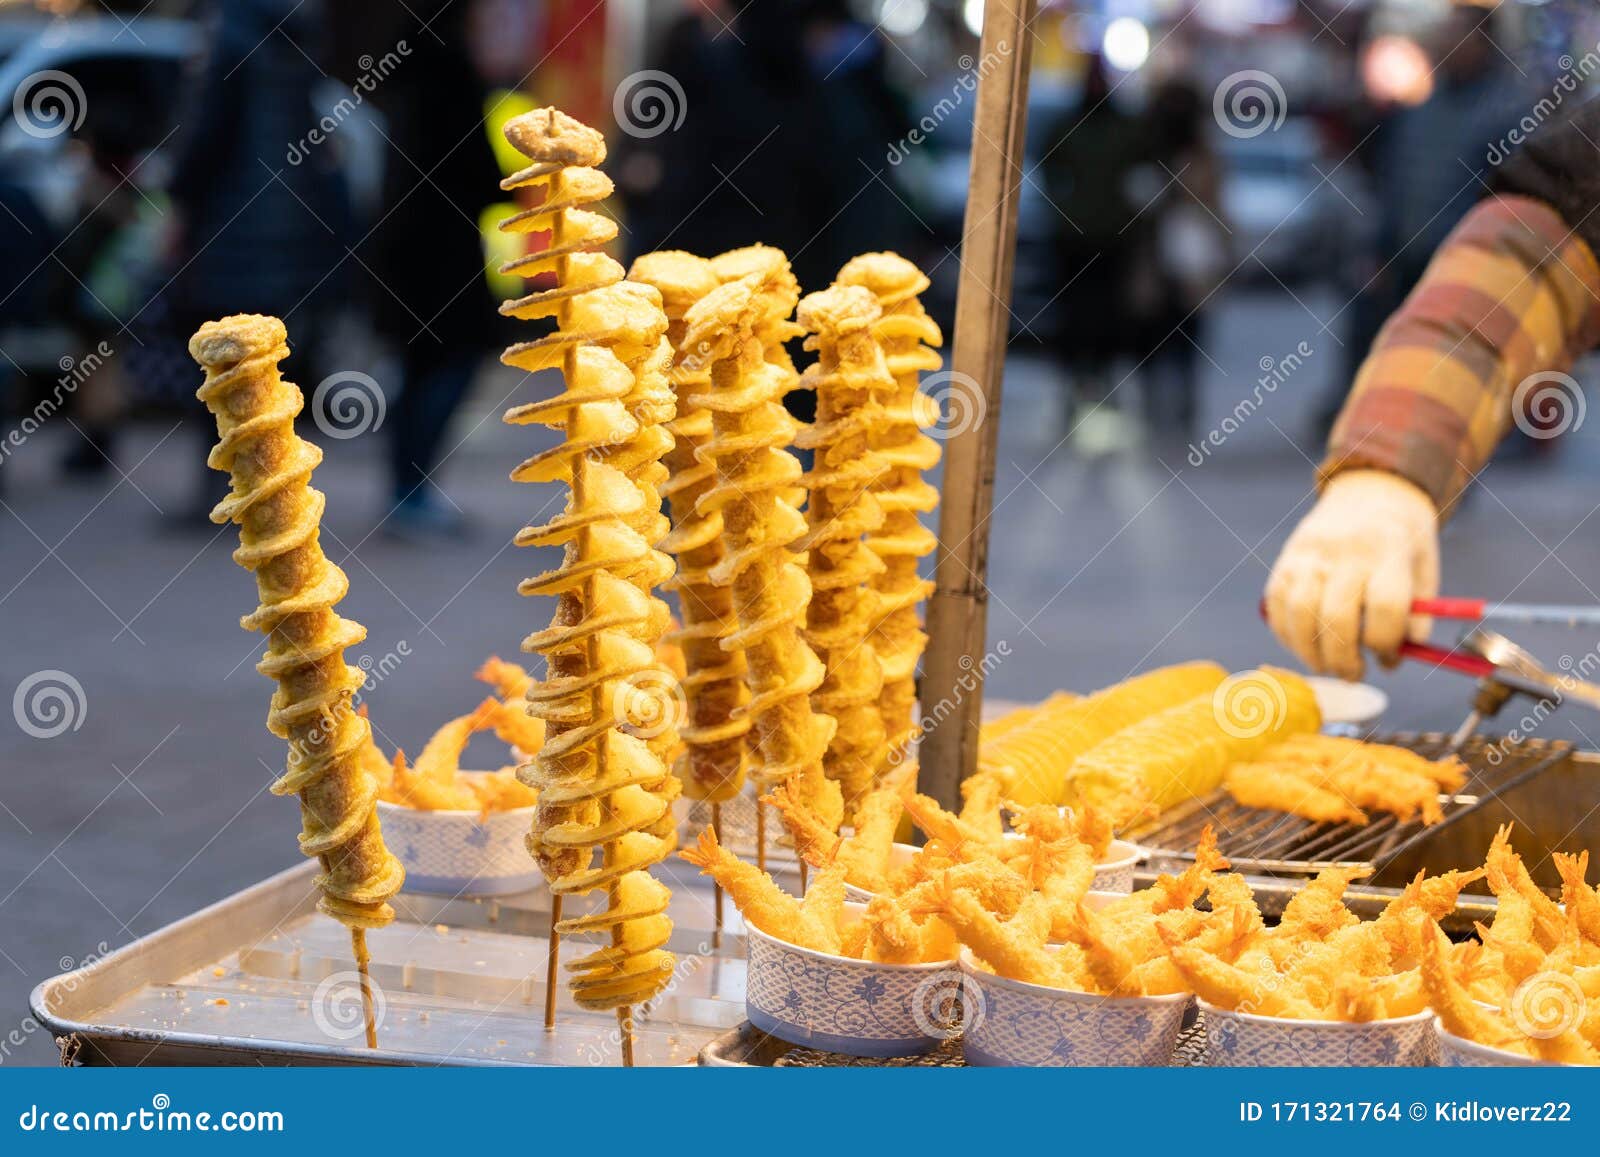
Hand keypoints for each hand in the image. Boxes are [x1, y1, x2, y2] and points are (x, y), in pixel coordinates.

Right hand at [1264, 469, 1438, 679]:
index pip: (1384, 607)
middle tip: (1352, 674)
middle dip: (1343, 659)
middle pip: (1337, 617)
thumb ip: (1416, 616)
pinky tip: (1304, 645)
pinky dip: (1286, 634)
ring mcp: (1309, 554)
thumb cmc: (1403, 542)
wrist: (1372, 492)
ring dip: (1310, 653)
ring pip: (1300, 614)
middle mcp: (1346, 551)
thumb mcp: (1424, 571)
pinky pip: (1276, 606)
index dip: (1386, 643)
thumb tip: (1392, 662)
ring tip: (1326, 666)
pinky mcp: (1286, 560)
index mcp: (1389, 551)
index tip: (1388, 657)